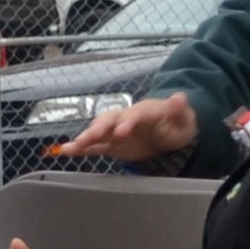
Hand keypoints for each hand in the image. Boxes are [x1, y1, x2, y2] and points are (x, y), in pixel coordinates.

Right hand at [52, 93, 200, 165]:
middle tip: (92, 136)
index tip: (121, 132)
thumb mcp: (183, 118)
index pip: (134, 115)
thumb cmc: (177, 124)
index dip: (127, 122)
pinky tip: (66, 151)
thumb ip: (179, 109)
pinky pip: (95, 146)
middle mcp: (125, 118)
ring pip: (98, 132)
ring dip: (86, 138)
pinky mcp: (113, 144)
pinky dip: (81, 148)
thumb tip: (180, 97)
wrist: (170, 132)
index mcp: (143, 111)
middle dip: (100, 127)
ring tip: (73, 145)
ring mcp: (117, 131)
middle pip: (109, 120)